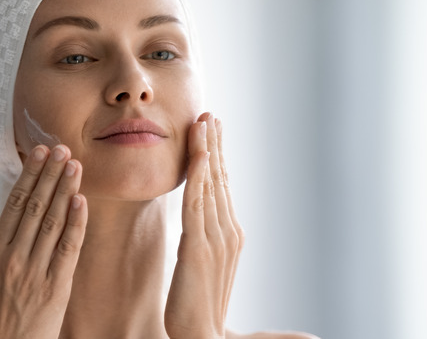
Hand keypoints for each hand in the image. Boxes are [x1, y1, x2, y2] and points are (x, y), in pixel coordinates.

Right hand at [0, 144, 87, 338]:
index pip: (13, 205)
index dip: (28, 176)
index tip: (39, 153)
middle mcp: (14, 259)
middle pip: (36, 207)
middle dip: (50, 175)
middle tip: (62, 148)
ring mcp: (37, 272)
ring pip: (53, 222)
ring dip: (65, 190)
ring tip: (75, 165)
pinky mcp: (58, 287)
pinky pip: (69, 248)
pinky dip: (76, 222)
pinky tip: (81, 200)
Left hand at [165, 112, 243, 338]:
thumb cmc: (200, 311)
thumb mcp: (205, 272)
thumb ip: (208, 248)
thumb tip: (209, 239)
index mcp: (229, 236)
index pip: (221, 188)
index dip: (216, 159)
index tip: (212, 132)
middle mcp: (228, 232)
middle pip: (219, 179)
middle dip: (215, 145)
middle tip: (211, 115)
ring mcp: (216, 239)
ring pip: (210, 184)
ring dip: (207, 149)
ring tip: (204, 120)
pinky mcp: (198, 247)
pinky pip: (196, 202)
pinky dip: (198, 174)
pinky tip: (197, 151)